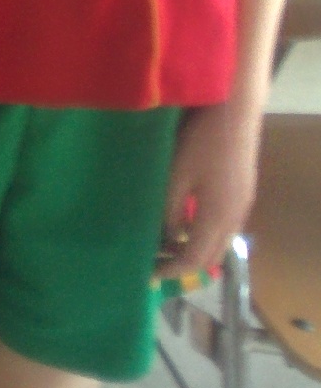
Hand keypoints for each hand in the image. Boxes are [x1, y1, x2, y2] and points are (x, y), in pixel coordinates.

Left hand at [161, 100, 261, 283]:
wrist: (233, 112)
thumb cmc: (199, 141)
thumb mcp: (176, 177)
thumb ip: (169, 211)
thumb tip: (164, 239)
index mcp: (218, 218)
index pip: (194, 259)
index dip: (170, 271)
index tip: (147, 274)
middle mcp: (235, 218)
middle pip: (210, 256)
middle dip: (183, 264)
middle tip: (153, 262)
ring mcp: (241, 205)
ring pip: (218, 241)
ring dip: (194, 248)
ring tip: (163, 244)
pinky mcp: (240, 193)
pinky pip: (221, 226)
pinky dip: (202, 233)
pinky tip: (181, 220)